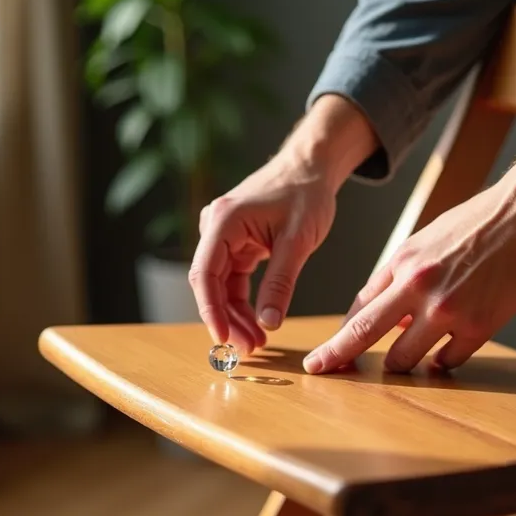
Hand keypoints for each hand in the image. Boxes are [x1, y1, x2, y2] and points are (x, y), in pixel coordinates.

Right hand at [190, 95, 377, 352]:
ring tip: (258, 341)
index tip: (223, 339)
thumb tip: (268, 323)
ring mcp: (224, 236)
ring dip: (236, 314)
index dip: (210, 311)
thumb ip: (280, 283)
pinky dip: (243, 301)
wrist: (311, 166)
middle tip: (250, 348)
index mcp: (223, 222)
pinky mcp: (236, 243)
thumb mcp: (297, 241)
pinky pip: (232, 278)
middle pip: (209, 284)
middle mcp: (215, 227)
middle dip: (227, 318)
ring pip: (221, 285)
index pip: (205, 274)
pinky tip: (257, 322)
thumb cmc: (306, 193)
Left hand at [303, 140, 515, 373]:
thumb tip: (383, 318)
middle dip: (337, 356)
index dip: (336, 338)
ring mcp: (447, 309)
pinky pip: (448, 361)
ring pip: (403, 359)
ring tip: (413, 356)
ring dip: (403, 363)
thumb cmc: (473, 226)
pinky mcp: (479, 326)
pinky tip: (448, 351)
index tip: (320, 358)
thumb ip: (399, 279)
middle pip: (362, 333)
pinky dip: (444, 361)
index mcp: (401, 264)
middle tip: (321, 371)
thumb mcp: (423, 243)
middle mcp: (417, 287)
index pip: (357, 310)